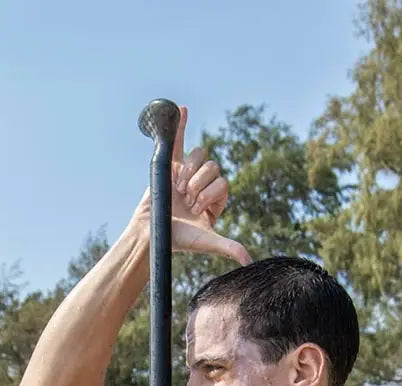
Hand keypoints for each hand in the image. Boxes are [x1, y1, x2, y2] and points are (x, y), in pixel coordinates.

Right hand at [129, 106, 251, 265]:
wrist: (152, 233)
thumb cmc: (179, 239)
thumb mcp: (207, 242)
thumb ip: (229, 246)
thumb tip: (249, 262)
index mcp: (215, 198)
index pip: (223, 183)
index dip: (210, 194)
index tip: (197, 209)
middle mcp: (203, 183)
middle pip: (212, 167)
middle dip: (199, 184)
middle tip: (186, 200)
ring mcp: (187, 173)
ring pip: (198, 157)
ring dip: (189, 173)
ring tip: (178, 189)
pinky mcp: (170, 166)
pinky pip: (177, 141)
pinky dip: (179, 124)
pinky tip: (181, 109)